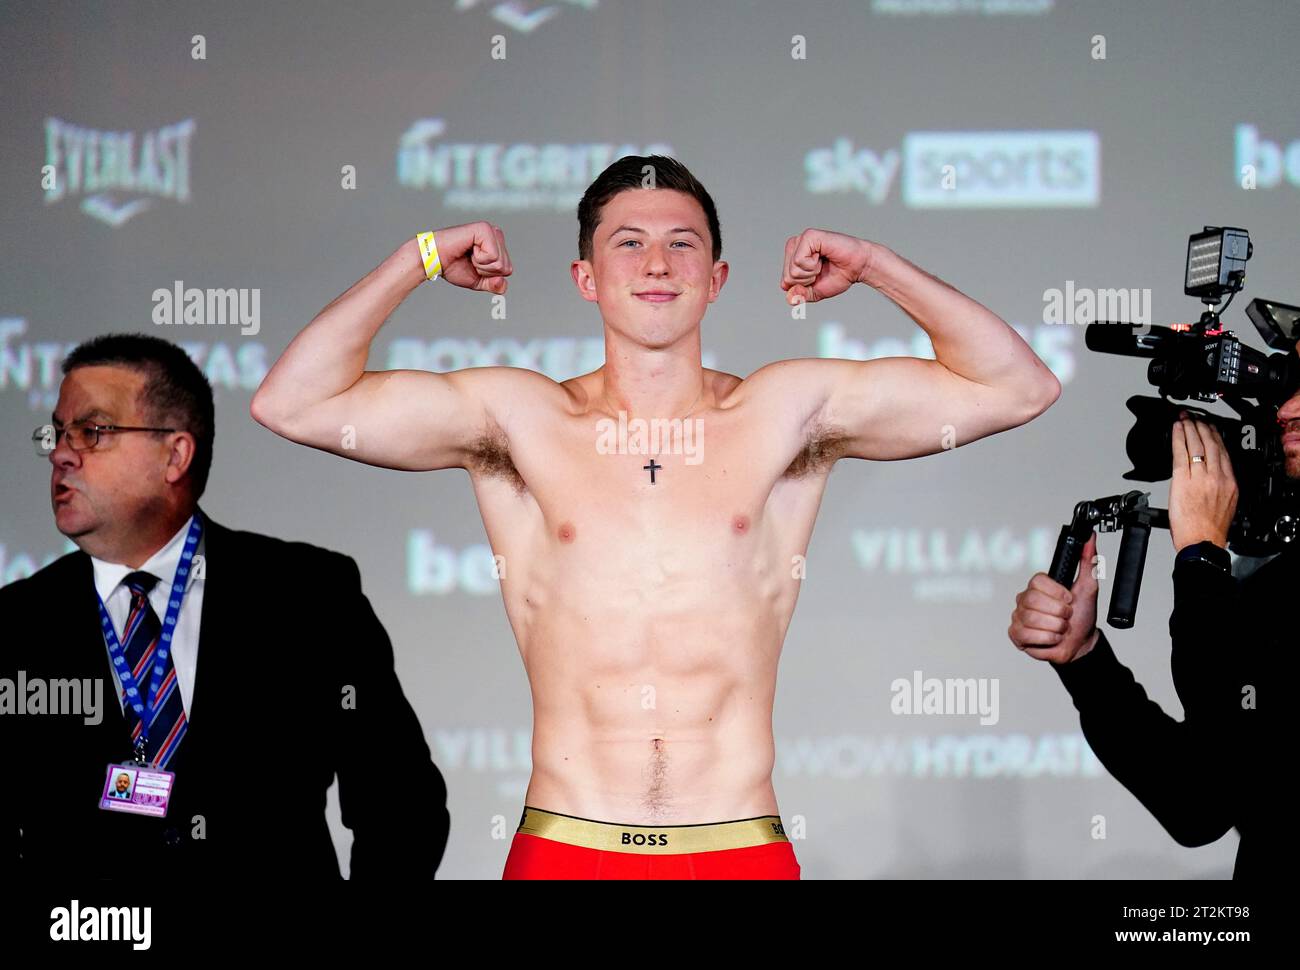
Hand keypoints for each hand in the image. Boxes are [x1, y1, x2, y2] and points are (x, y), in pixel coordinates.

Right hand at [431, 221, 512, 293]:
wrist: (434, 260)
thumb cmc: (453, 266)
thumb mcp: (479, 281)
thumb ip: (494, 285)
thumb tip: (503, 284)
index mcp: (497, 246)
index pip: (507, 271)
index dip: (489, 275)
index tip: (473, 265)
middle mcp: (496, 235)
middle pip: (506, 267)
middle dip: (486, 271)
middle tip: (470, 260)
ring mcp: (491, 231)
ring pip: (500, 263)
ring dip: (481, 265)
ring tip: (469, 254)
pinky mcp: (484, 229)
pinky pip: (493, 256)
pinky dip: (479, 259)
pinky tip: (469, 249)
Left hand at [780, 229, 876, 304]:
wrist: (858, 267)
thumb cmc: (839, 275)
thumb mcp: (815, 292)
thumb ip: (800, 296)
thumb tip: (790, 298)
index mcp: (792, 258)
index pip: (785, 283)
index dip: (804, 287)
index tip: (817, 277)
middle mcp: (794, 247)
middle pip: (787, 277)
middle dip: (807, 280)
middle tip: (821, 269)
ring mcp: (800, 240)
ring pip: (792, 270)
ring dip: (811, 272)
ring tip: (822, 262)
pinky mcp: (808, 236)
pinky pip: (799, 261)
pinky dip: (813, 266)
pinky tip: (822, 256)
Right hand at [1009, 533, 1100, 663]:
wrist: (1080, 643)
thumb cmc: (1082, 615)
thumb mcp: (1088, 587)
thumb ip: (1088, 561)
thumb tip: (1090, 538)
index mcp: (1039, 587)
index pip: (1037, 581)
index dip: (1057, 592)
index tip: (1069, 599)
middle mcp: (1025, 599)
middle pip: (1034, 600)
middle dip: (1059, 613)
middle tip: (1066, 616)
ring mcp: (1018, 616)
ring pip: (1032, 619)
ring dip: (1055, 627)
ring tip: (1060, 628)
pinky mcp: (1016, 634)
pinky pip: (1027, 634)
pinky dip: (1046, 639)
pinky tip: (1051, 637)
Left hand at [1169, 414, 1236, 550]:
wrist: (1201, 541)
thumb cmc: (1209, 528)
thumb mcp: (1225, 503)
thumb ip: (1218, 486)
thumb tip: (1209, 475)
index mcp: (1230, 482)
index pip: (1223, 452)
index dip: (1215, 436)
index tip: (1210, 427)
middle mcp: (1217, 477)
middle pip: (1210, 445)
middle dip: (1201, 427)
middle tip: (1194, 417)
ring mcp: (1200, 478)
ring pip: (1196, 446)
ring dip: (1189, 429)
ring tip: (1184, 420)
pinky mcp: (1183, 481)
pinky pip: (1180, 454)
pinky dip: (1177, 439)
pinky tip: (1175, 431)